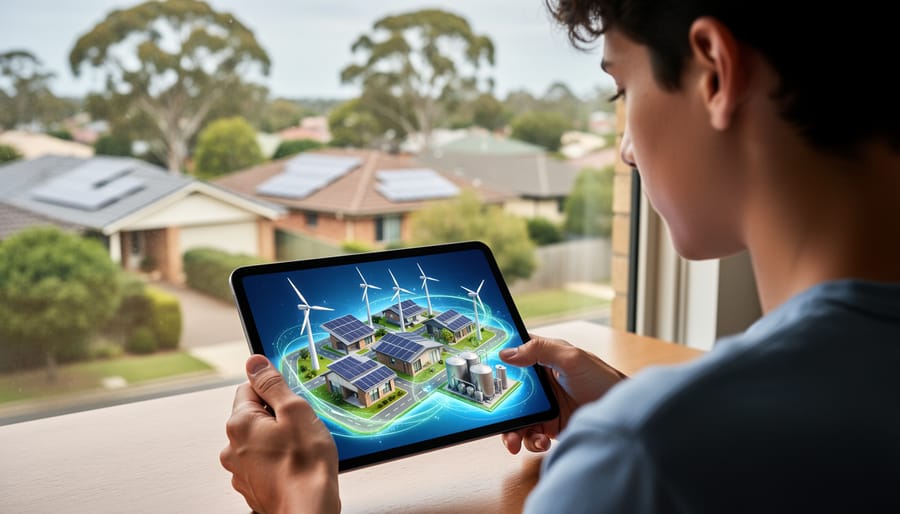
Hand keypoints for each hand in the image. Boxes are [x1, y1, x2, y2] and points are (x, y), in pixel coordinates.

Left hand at [220, 355, 339, 513]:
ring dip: (279, 441)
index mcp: (239, 424)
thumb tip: (255, 362)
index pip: (249, 388)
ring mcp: (241, 471)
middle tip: (301, 426)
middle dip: (278, 417)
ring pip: (261, 441)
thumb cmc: (305, 466)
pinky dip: (279, 462)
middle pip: (255, 416)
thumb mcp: (295, 411)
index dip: (275, 391)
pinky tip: (297, 466)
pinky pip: (265, 463)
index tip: (291, 400)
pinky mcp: (253, 488)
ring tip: (302, 449)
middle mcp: (232, 448)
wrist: (309, 510)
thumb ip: (272, 383)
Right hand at [498, 334, 624, 453]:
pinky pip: (530, 436)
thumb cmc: (604, 380)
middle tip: (495, 418)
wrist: (624, 417)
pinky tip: (540, 442)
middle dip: (499, 408)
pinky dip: (531, 442)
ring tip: (514, 441)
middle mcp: (540, 384)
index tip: (483, 372)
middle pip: (508, 393)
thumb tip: (507, 353)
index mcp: (543, 360)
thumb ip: (540, 350)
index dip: (497, 363)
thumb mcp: (573, 357)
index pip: (513, 357)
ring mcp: (544, 407)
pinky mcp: (550, 427)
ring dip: (512, 431)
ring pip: (516, 419)